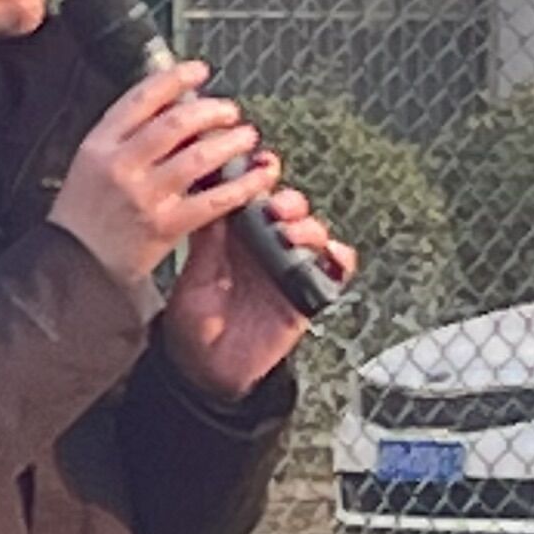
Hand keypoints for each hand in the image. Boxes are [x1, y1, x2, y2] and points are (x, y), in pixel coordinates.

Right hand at [48, 62, 274, 283]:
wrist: (75, 266)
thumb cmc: (83, 216)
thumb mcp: (88, 164)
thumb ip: (123, 137)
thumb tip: (169, 107)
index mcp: (99, 144)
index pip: (141, 99)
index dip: (175, 79)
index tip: (198, 71)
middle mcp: (121, 165)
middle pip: (175, 123)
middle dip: (210, 110)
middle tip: (229, 110)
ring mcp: (144, 195)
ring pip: (199, 156)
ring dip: (230, 142)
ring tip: (247, 136)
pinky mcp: (165, 225)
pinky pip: (213, 200)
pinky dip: (241, 185)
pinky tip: (257, 177)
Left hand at [160, 180, 356, 404]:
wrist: (206, 369)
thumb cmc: (194, 321)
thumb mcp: (195, 276)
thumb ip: (208, 241)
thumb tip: (212, 193)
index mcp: (236, 236)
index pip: (255, 196)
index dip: (260, 177)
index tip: (257, 164)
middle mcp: (266, 246)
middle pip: (290, 208)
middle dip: (287, 200)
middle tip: (273, 207)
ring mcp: (289, 268)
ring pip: (314, 231)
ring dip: (308, 226)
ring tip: (290, 234)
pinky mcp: (307, 295)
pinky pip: (335, 270)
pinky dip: (339, 257)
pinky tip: (331, 254)